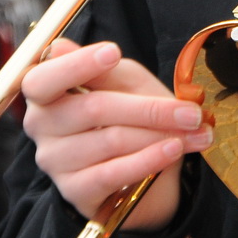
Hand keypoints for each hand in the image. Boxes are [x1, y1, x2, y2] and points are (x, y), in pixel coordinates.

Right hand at [22, 39, 212, 231]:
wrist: (145, 168)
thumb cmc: (132, 115)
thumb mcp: (126, 83)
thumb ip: (103, 71)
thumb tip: (59, 47)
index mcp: (47, 92)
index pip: (44, 79)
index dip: (77, 65)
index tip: (113, 53)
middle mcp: (42, 126)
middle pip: (94, 108)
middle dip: (151, 109)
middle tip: (192, 112)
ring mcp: (55, 160)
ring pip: (111, 140)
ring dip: (160, 134)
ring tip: (196, 132)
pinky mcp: (74, 190)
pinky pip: (113, 173)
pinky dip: (148, 159)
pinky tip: (174, 150)